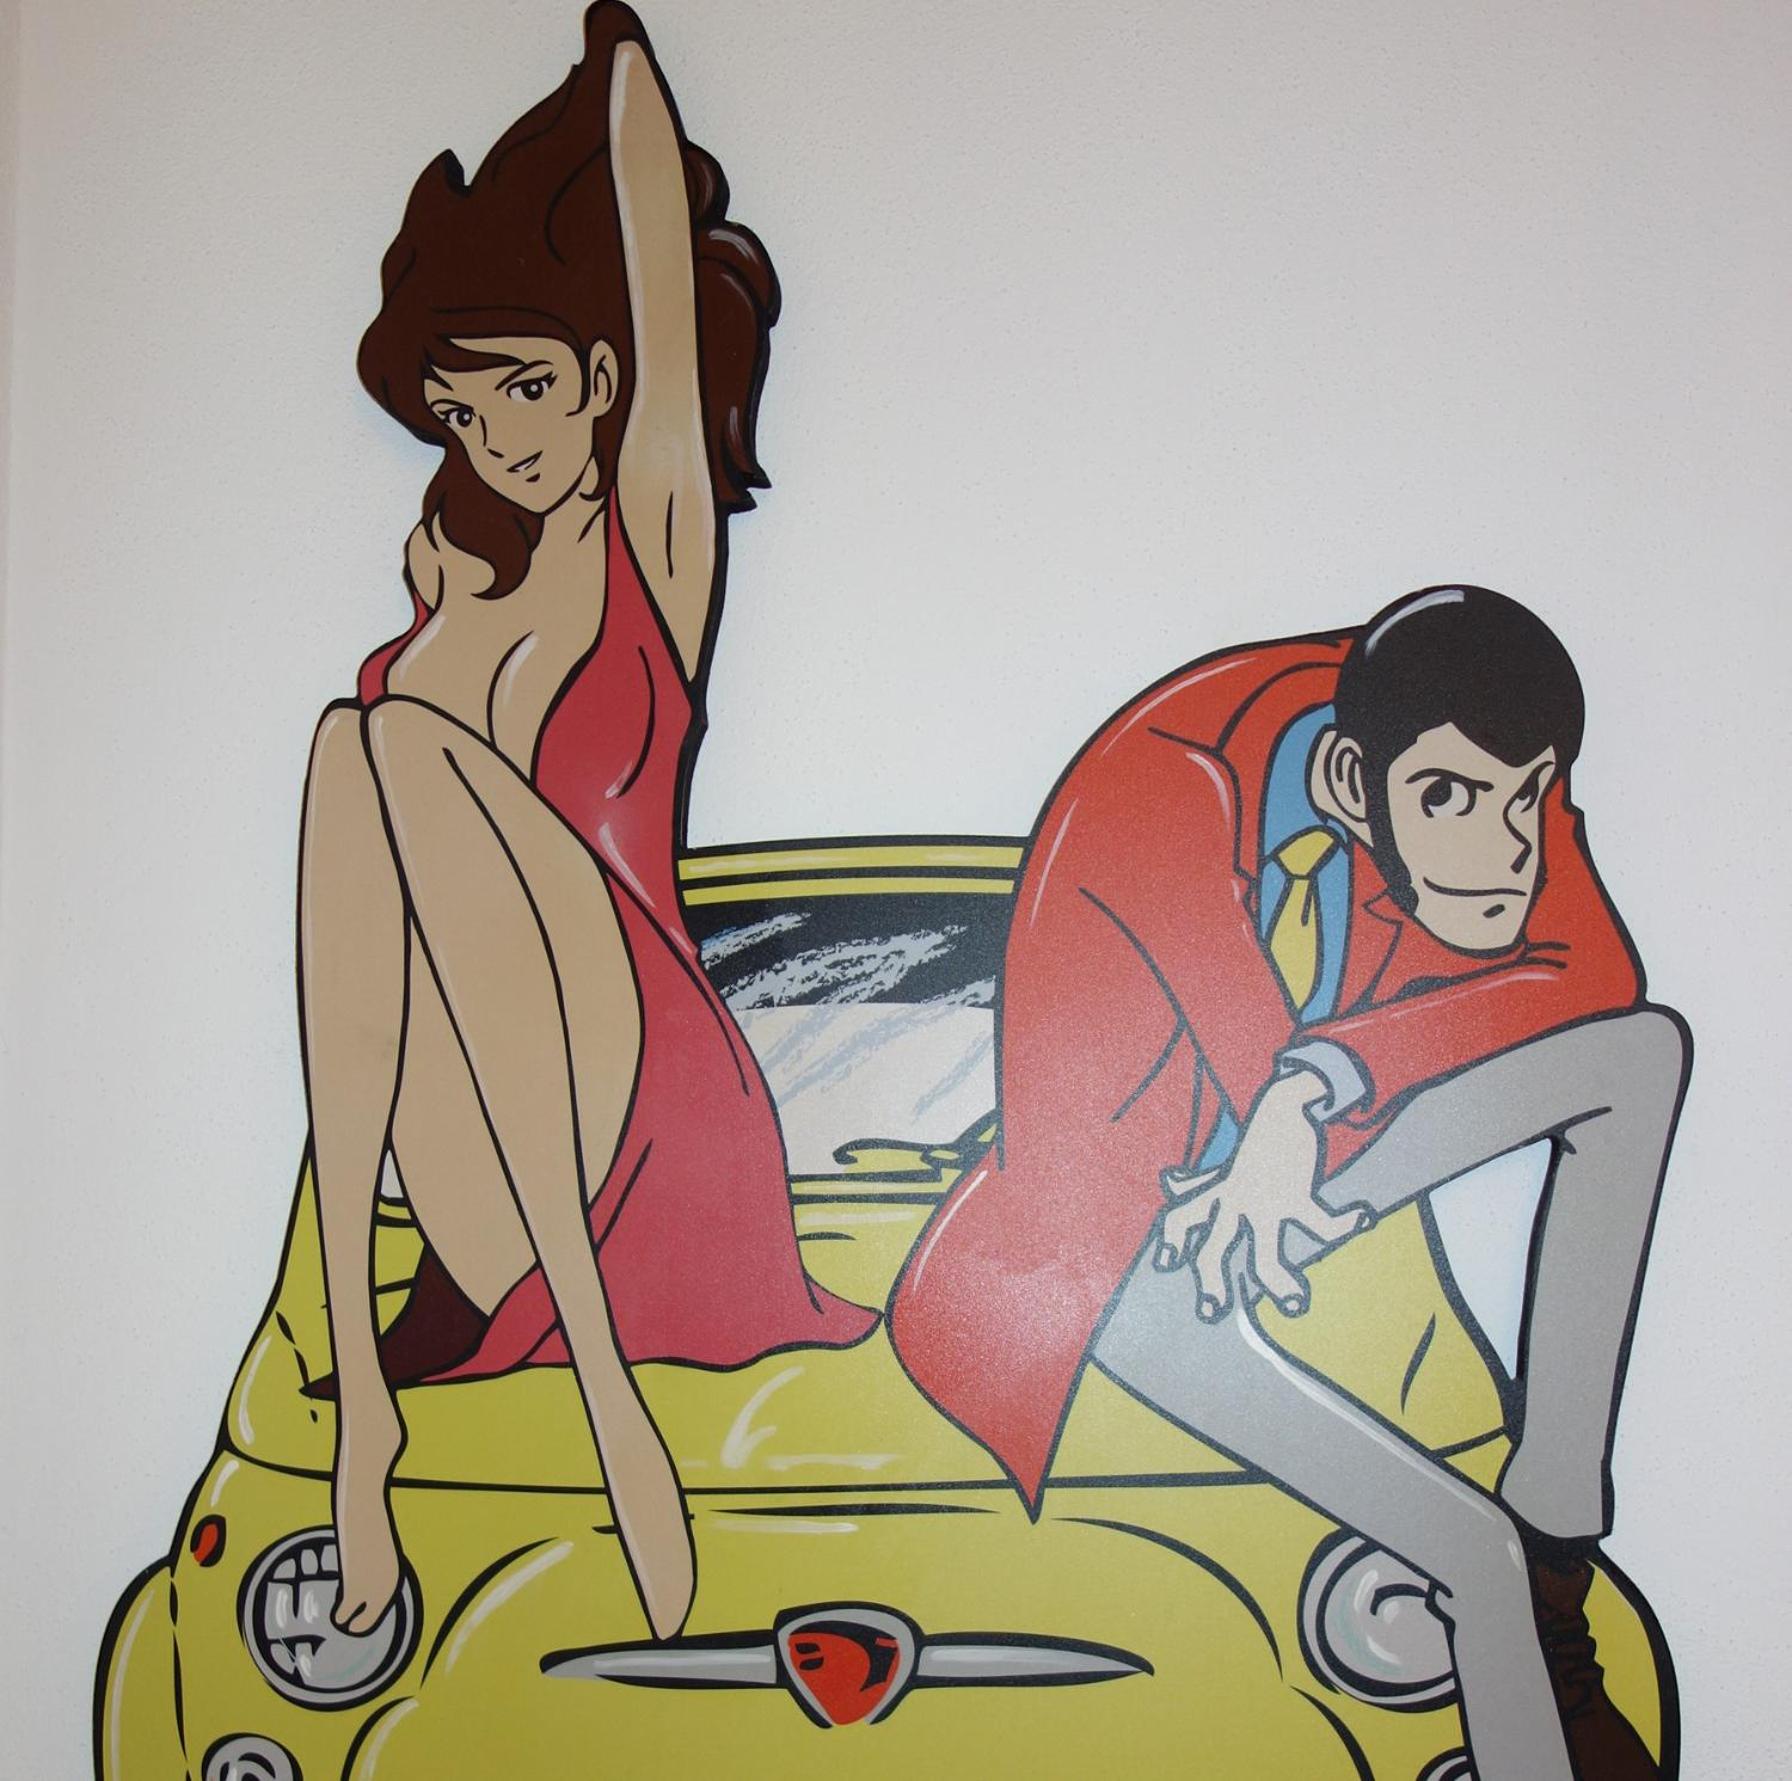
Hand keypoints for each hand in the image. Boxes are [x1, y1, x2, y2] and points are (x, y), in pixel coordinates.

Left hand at [1154, 1070, 1365, 1319]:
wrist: (1286, 1104)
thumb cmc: (1258, 1143)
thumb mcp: (1224, 1166)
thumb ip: (1198, 1182)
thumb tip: (1168, 1182)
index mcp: (1219, 1197)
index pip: (1181, 1215)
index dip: (1171, 1240)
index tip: (1165, 1264)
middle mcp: (1234, 1202)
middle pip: (1212, 1249)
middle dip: (1211, 1284)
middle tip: (1212, 1312)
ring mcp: (1263, 1201)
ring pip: (1264, 1255)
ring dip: (1279, 1284)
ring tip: (1296, 1302)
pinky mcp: (1295, 1195)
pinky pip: (1320, 1224)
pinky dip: (1344, 1224)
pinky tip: (1362, 1219)